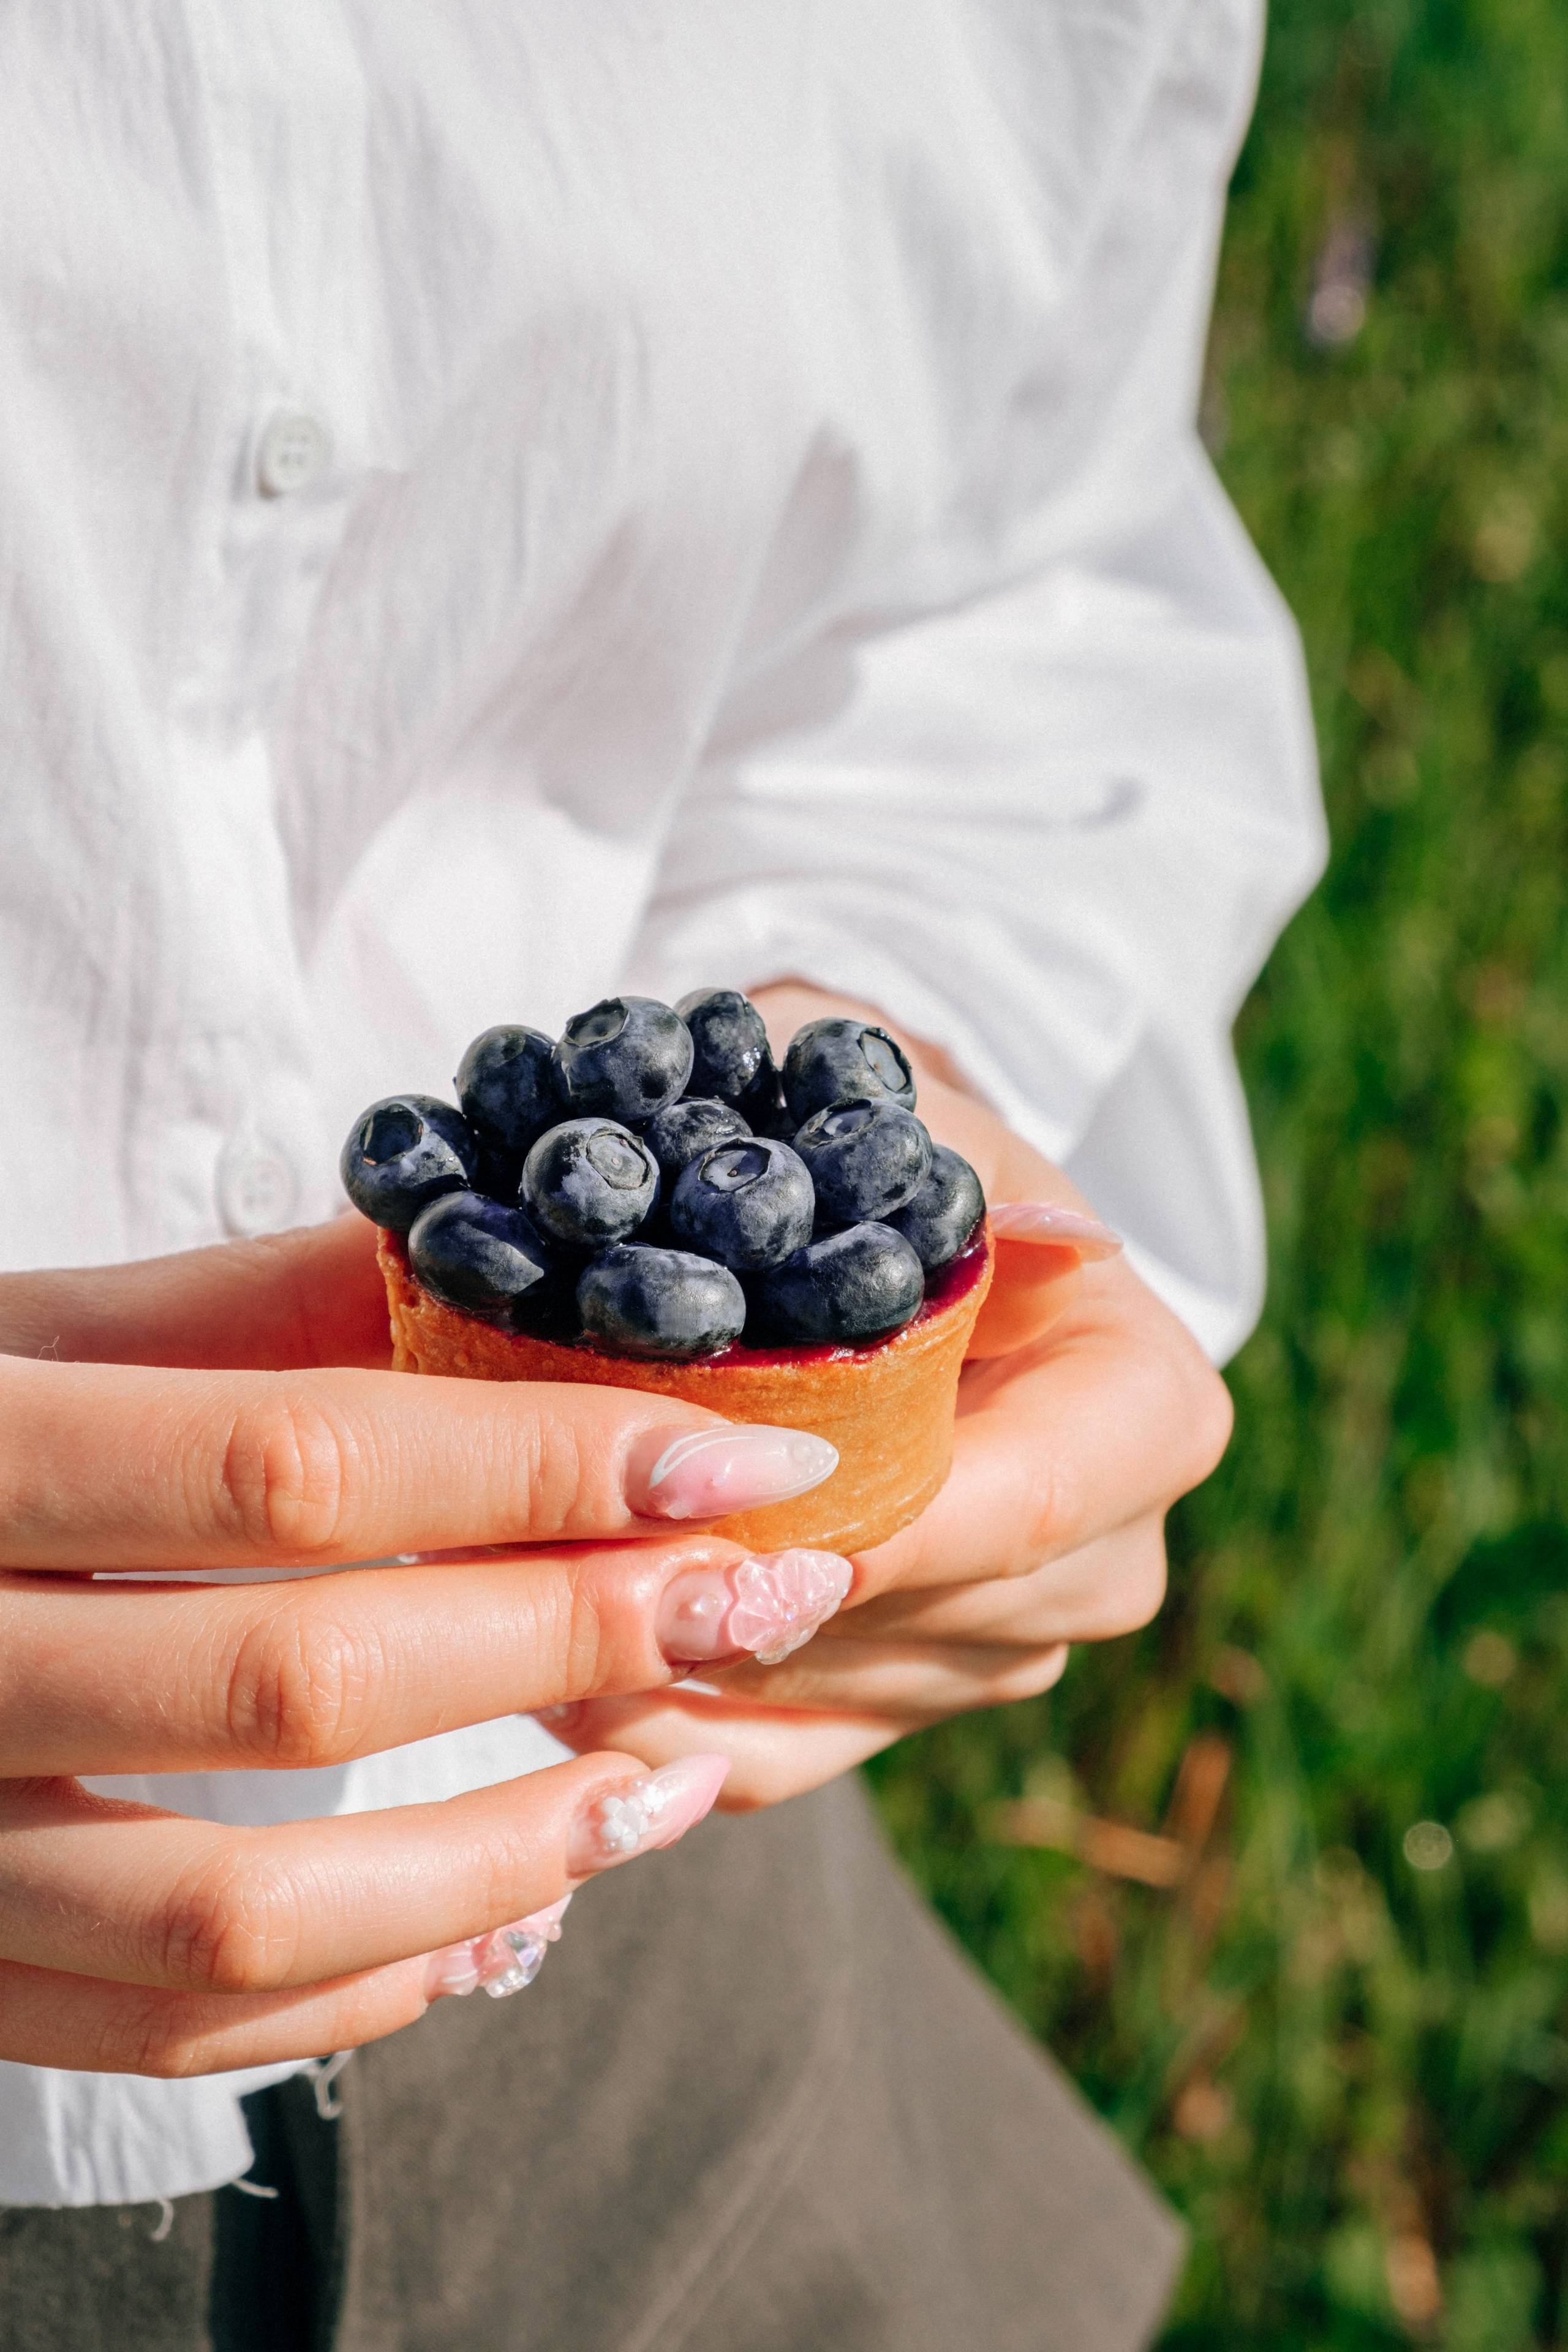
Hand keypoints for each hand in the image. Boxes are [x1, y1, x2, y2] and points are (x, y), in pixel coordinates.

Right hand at [0, 1220, 852, 2074]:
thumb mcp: (39, 1327)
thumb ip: (258, 1309)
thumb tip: (528, 1285)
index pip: (297, 1463)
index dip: (543, 1464)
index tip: (738, 1461)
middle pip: (301, 1678)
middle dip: (570, 1639)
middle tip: (754, 1600)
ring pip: (243, 1906)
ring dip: (500, 1852)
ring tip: (669, 1787)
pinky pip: (172, 2030)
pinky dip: (370, 1989)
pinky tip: (507, 1914)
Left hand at [546, 985, 1233, 1802]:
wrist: (871, 1222)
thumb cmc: (888, 1147)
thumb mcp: (921, 1125)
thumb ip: (965, 1180)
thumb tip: (1069, 1244)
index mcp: (1147, 1417)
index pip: (1024, 1506)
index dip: (876, 1525)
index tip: (721, 1508)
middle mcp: (1104, 1557)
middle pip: (923, 1620)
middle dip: (751, 1589)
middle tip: (577, 1552)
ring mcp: (1002, 1647)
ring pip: (838, 1692)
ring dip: (687, 1653)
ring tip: (532, 1585)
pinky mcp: (899, 1699)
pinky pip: (780, 1756)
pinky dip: (667, 1721)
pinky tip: (557, 1660)